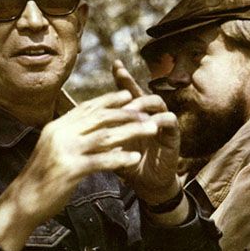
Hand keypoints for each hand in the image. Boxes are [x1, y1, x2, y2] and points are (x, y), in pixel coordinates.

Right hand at [0, 88, 159, 250]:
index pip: (86, 108)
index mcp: (57, 127)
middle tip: (147, 113)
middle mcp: (60, 134)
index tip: (128, 95)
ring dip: (130, 132)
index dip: (109, 100)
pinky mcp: (70, 169)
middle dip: (126, 114)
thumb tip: (104, 134)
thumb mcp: (55, 150)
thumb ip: (75, 139)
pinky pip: (100, 160)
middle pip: (99, 118)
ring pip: (104, 136)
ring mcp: (64, 151)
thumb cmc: (42, 178)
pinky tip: (134, 158)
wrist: (23, 201)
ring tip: (151, 129)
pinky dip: (119, 158)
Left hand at [112, 60, 181, 204]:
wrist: (146, 186)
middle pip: (140, 92)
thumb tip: (77, 120)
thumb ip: (101, 133)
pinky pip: (169, 120)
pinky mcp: (172, 135)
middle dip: (131, 83)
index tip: (114, 65)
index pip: (126, 92)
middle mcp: (148, 115)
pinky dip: (160, 119)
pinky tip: (150, 121)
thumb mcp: (110, 148)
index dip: (121, 78)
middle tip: (121, 75)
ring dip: (143, 102)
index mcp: (132, 115)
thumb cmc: (128, 165)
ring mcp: (161, 123)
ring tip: (130, 106)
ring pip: (156, 102)